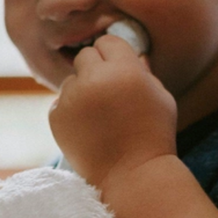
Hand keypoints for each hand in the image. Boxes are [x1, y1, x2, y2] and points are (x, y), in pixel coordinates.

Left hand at [49, 34, 176, 192]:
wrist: (131, 176)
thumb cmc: (153, 136)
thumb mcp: (161, 97)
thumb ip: (144, 71)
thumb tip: (133, 54)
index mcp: (124, 69)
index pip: (107, 41)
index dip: (113, 54)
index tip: (117, 68)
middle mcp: (95, 79)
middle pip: (84, 56)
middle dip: (94, 69)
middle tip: (106, 91)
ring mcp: (72, 98)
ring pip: (70, 80)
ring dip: (81, 91)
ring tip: (99, 117)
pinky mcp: (56, 117)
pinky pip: (60, 103)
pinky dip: (70, 112)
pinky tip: (88, 129)